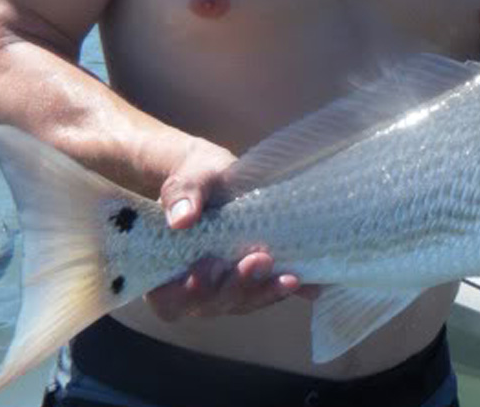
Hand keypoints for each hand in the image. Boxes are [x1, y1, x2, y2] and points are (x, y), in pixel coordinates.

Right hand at [145, 136, 311, 319]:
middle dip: (239, 286)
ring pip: (245, 301)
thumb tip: (182, 219)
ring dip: (267, 292)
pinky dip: (291, 290)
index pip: (173, 299)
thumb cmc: (194, 179)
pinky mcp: (253, 278)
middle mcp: (195, 288)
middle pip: (215, 303)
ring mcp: (226, 286)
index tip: (210, 268)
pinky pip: (270, 288)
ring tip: (291, 277)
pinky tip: (313, 287)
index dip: (191, 292)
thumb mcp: (186, 180)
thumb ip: (181, 195)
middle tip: (260, 260)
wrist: (215, 176)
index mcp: (166, 274)